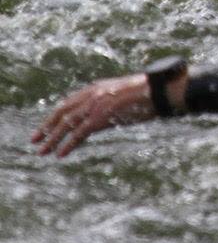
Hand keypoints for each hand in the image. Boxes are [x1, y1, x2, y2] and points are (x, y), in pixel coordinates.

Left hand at [33, 73, 159, 156]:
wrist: (158, 91)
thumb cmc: (146, 94)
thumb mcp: (121, 96)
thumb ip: (107, 105)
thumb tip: (101, 119)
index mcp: (95, 88)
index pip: (68, 103)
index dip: (54, 116)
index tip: (44, 127)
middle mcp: (91, 95)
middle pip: (62, 113)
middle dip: (46, 127)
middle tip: (34, 140)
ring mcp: (95, 105)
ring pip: (66, 124)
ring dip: (52, 139)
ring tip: (42, 151)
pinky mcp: (101, 117)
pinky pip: (79, 133)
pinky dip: (68, 144)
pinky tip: (61, 154)